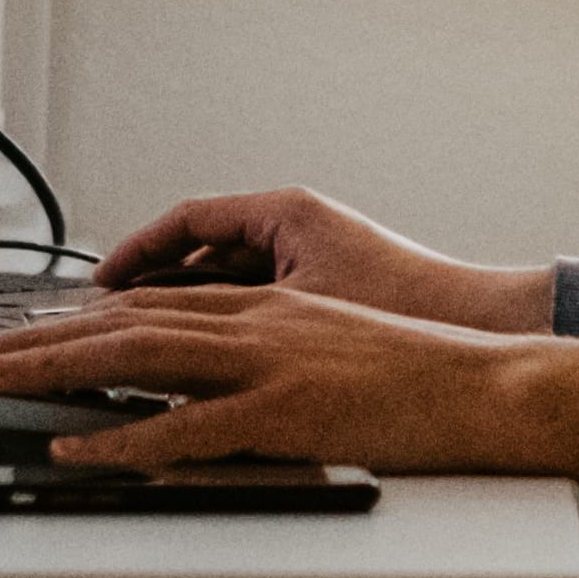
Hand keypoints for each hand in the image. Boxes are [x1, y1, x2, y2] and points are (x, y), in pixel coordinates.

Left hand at [0, 285, 578, 536]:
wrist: (495, 387)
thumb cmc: (427, 382)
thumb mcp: (338, 353)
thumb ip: (274, 364)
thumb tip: (218, 397)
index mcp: (271, 306)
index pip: (156, 304)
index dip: (83, 317)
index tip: (30, 330)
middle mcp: (260, 321)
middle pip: (125, 322)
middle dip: (41, 338)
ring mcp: (270, 363)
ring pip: (137, 359)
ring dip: (56, 372)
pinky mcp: (286, 412)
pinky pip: (184, 430)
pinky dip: (122, 442)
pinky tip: (79, 449)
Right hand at [92, 184, 547, 333]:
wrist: (480, 334)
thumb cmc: (408, 307)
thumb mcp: (299, 308)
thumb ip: (230, 317)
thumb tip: (166, 329)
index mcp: (286, 213)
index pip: (187, 219)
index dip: (134, 250)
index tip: (99, 283)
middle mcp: (296, 229)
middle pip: (197, 251)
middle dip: (146, 286)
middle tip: (99, 321)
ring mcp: (309, 263)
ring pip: (223, 281)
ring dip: (178, 307)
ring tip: (131, 344)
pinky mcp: (323, 296)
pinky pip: (252, 302)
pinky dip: (220, 325)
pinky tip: (197, 363)